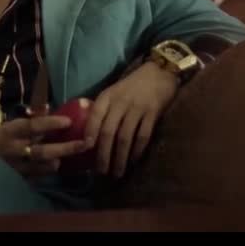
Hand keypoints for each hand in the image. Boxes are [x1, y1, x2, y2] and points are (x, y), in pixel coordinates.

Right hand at [0, 108, 88, 176]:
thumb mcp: (7, 125)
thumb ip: (28, 119)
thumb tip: (48, 107)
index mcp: (10, 132)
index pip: (33, 126)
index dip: (51, 123)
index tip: (68, 121)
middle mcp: (15, 150)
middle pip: (44, 150)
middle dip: (66, 147)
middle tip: (85, 143)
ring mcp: (17, 166)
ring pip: (42, 165)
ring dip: (58, 161)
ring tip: (72, 158)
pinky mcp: (17, 178)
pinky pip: (36, 176)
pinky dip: (47, 171)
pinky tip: (57, 167)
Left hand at [84, 61, 178, 177]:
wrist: (160, 72)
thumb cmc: (132, 86)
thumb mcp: (113, 91)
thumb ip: (103, 109)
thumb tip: (89, 134)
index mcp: (108, 97)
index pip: (95, 116)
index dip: (89, 133)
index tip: (85, 149)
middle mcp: (121, 103)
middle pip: (109, 132)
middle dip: (104, 154)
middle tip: (101, 172)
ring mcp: (137, 108)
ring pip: (125, 137)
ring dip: (120, 157)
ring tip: (117, 172)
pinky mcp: (153, 114)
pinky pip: (143, 135)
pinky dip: (137, 150)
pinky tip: (134, 160)